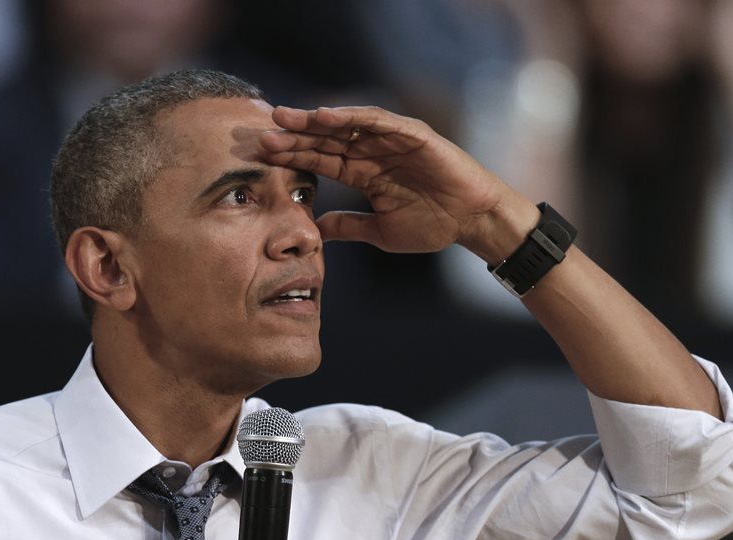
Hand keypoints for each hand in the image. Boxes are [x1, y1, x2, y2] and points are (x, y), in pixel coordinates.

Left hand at [260, 105, 535, 263]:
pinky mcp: (412, 134)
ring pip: (347, 126)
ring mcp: (392, 140)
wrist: (471, 221)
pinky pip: (377, 121)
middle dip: (295, 134)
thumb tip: (315, 230)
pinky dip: (353, 117)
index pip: (320, 160)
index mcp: (364, 173)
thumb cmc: (433, 225)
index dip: (292, 156)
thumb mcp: (380, 231)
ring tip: (287, 117)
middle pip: (326, 139)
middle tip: (263, 129)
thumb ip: (348, 226)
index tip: (261, 155)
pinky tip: (327, 116)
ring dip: (316, 120)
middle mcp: (373, 152)